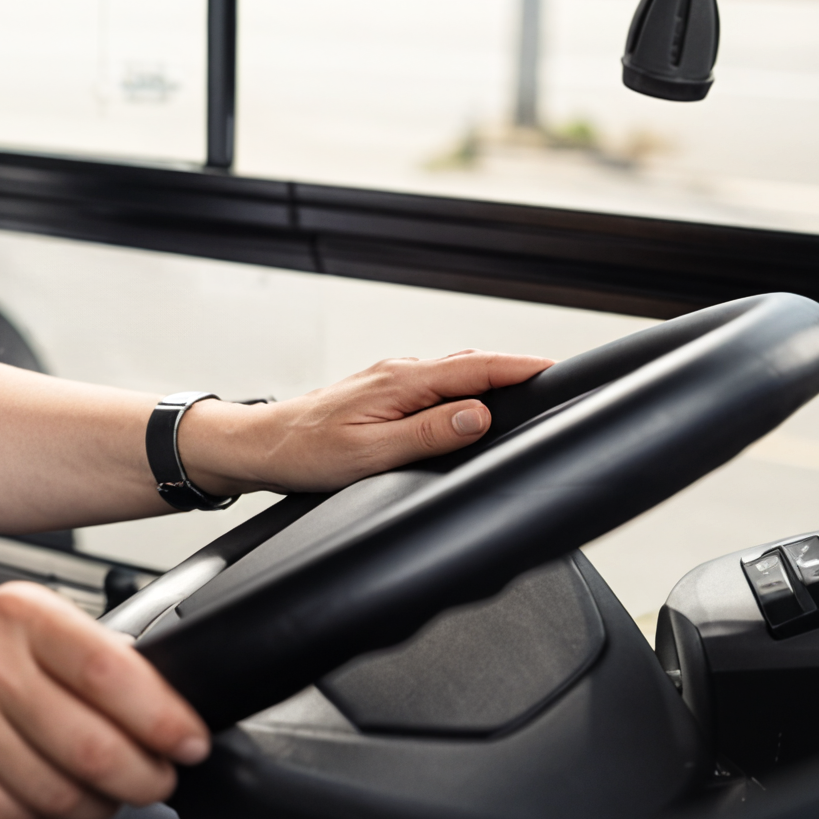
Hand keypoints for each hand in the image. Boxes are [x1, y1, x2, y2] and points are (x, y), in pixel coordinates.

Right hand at [0, 580, 209, 818]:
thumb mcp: (30, 622)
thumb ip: (95, 654)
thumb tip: (173, 712)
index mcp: (22, 614)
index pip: (111, 673)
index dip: (163, 719)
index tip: (189, 744)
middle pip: (93, 749)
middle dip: (143, 780)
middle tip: (155, 781)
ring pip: (59, 793)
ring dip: (97, 807)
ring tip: (102, 794)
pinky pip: (16, 817)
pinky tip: (51, 800)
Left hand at [179, 348, 554, 496]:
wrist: (259, 446)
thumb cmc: (306, 452)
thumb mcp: (372, 453)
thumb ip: (428, 433)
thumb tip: (479, 415)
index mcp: (401, 383)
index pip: (476, 368)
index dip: (521, 367)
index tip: (558, 369)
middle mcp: (398, 374)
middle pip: (471, 365)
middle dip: (515, 370)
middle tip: (556, 383)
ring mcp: (389, 382)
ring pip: (453, 374)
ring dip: (489, 379)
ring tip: (525, 392)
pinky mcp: (382, 395)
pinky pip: (434, 386)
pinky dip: (462, 390)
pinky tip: (470, 406)